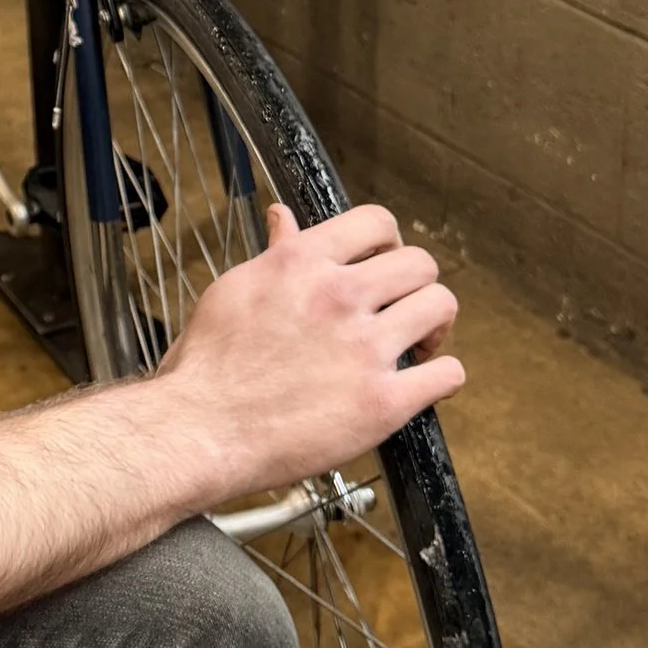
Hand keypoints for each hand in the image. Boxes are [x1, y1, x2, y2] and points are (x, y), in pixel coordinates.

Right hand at [156, 201, 461, 508]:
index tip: (382, 265)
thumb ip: (273, 253)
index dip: (388, 242)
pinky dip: (442, 377)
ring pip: (440, 308)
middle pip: (420, 263)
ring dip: (434, 327)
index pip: (376, 222)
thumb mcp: (234, 289)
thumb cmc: (207, 366)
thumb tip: (283, 217)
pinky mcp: (382, 401)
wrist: (200, 431)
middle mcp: (339, 296)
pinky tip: (422, 384)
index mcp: (301, 262)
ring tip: (416, 346)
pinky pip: (447, 374)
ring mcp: (364, 349)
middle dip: (416, 285)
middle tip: (401, 311)